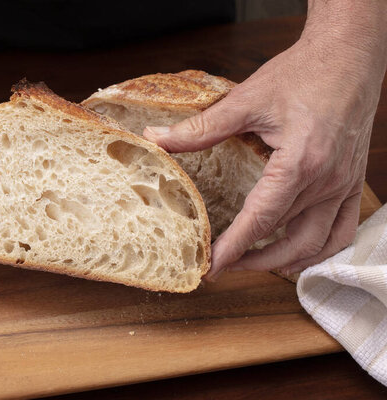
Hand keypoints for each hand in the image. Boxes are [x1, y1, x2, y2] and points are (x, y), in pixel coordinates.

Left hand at [144, 3, 386, 278]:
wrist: (349, 54)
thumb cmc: (304, 72)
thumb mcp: (247, 99)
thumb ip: (201, 127)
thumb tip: (156, 137)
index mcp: (301, 162)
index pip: (260, 219)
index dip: (233, 248)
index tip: (211, 267)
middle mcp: (327, 181)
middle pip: (287, 238)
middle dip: (252, 259)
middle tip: (222, 267)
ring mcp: (344, 184)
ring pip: (317, 244)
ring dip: (283, 261)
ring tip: (252, 264)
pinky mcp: (352, 181)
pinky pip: (342, 231)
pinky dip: (319, 251)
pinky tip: (297, 254)